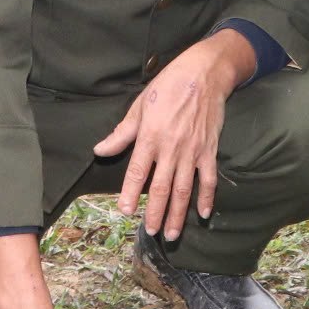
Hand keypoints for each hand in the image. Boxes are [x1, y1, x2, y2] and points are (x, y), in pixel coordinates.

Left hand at [91, 35, 243, 241]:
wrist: (204, 74)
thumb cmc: (167, 87)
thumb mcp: (139, 107)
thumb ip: (121, 133)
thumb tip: (100, 150)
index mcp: (150, 137)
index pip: (138, 172)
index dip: (131, 193)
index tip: (125, 211)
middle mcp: (171, 148)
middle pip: (162, 188)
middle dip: (156, 213)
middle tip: (151, 231)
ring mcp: (192, 152)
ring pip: (184, 190)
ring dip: (178, 214)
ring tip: (172, 234)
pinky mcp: (208, 150)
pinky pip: (208, 179)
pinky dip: (206, 198)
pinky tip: (203, 214)